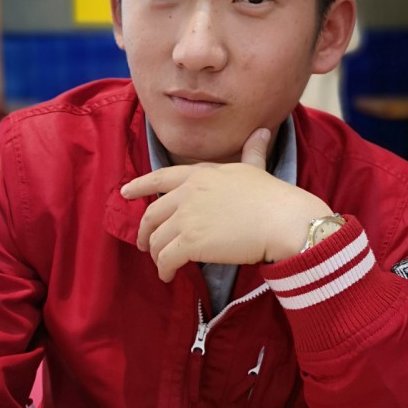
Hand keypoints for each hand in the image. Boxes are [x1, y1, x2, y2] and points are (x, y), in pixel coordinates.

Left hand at [120, 128, 331, 281]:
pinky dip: (164, 269)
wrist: (282, 220)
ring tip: (162, 264)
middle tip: (145, 243)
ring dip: (156, 254)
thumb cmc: (273, 196)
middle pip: (152, 214)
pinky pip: (166, 259)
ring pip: (157, 239)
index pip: (160, 177)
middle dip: (145, 230)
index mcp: (199, 175)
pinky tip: (168, 275)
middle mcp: (187, 193)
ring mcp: (186, 218)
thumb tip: (262, 132)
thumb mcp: (256, 168)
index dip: (139, 185)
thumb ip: (252, 151)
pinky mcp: (190, 243)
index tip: (125, 193)